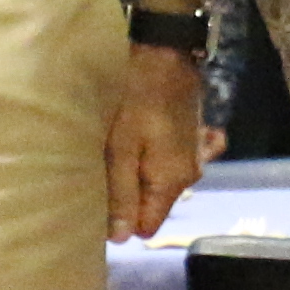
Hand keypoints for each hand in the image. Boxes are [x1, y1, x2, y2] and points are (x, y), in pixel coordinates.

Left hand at [108, 46, 205, 240]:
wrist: (165, 48)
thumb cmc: (135, 97)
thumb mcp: (120, 147)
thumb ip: (120, 194)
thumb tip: (120, 240)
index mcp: (173, 182)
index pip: (146, 227)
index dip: (120, 221)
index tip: (96, 199)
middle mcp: (189, 174)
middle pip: (152, 204)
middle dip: (126, 196)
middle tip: (98, 171)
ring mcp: (193, 154)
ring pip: (157, 182)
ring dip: (135, 174)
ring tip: (113, 152)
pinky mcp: (190, 136)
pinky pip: (168, 161)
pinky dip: (151, 157)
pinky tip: (137, 139)